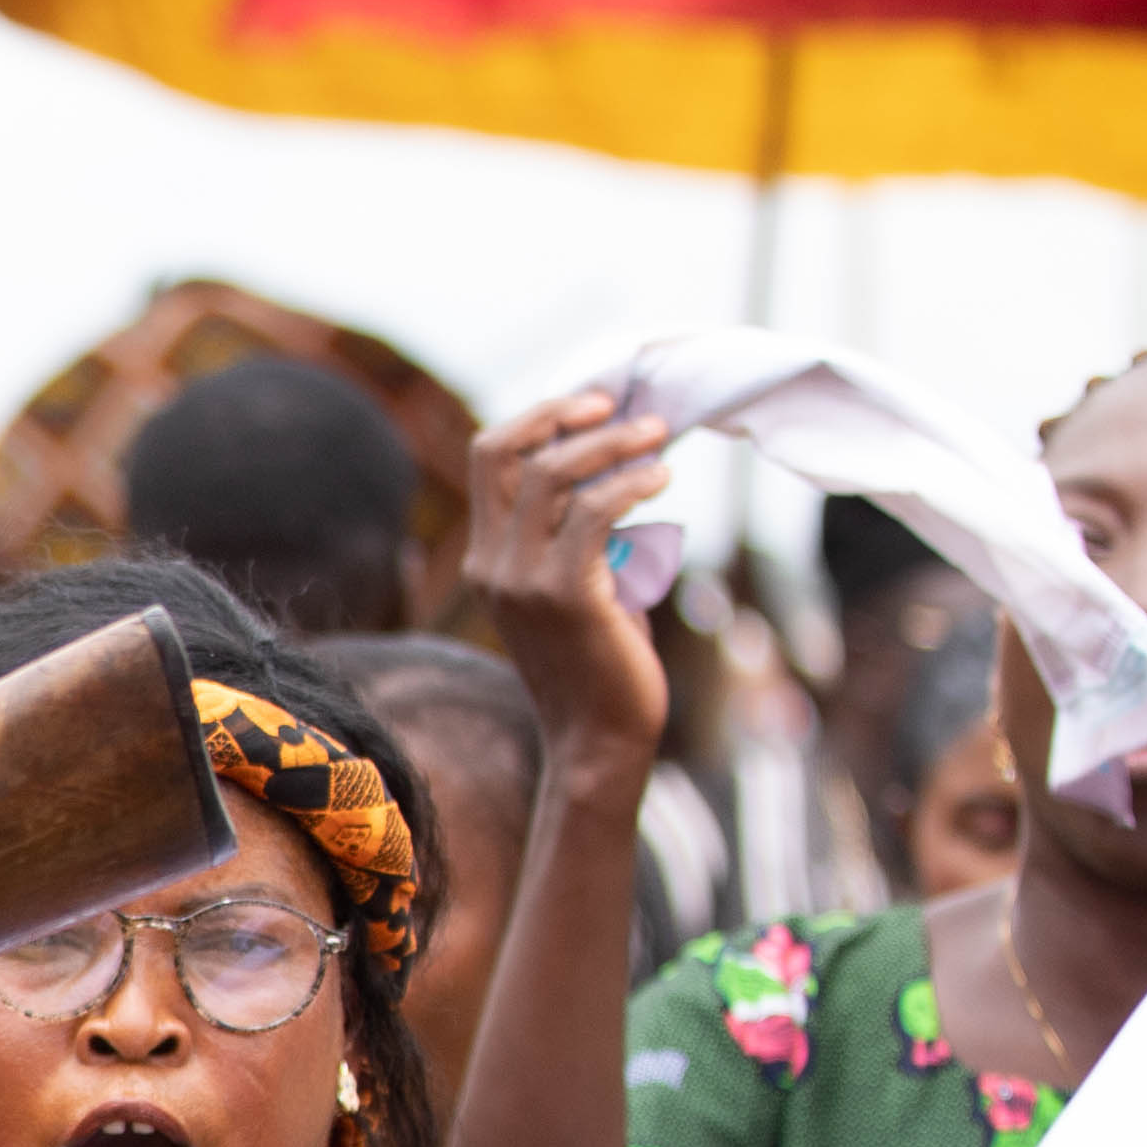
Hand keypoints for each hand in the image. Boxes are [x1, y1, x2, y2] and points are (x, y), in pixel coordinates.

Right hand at [458, 389, 678, 794]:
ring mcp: (521, 580)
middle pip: (503, 451)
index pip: (486, 458)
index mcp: (485, 560)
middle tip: (626, 408)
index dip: (536, 419)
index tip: (591, 407)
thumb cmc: (602, 663)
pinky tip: (661, 479)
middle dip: (565, 414)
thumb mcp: (578, 588)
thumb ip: (579, 536)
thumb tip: (622, 473)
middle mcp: (490, 564)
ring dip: (613, 442)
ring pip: (552, 473)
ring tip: (659, 437)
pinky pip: (595, 512)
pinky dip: (631, 483)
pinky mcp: (564, 595)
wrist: (600, 740)